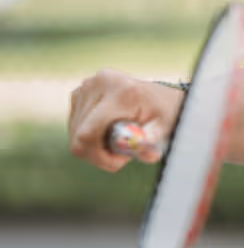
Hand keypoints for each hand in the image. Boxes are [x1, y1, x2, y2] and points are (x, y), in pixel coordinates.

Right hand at [68, 71, 182, 171]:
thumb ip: (153, 142)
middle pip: (79, 137)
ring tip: (118, 141)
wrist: (158, 95)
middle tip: (123, 154)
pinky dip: (90, 137)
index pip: (89, 133)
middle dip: (99, 154)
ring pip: (74, 135)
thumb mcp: (165, 127)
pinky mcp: (77, 94)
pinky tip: (108, 131)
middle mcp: (97, 84)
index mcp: (121, 91)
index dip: (98, 156)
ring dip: (94, 147)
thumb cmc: (163, 112)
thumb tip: (149, 156)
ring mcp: (84, 87)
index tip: (119, 162)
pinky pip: (74, 127)